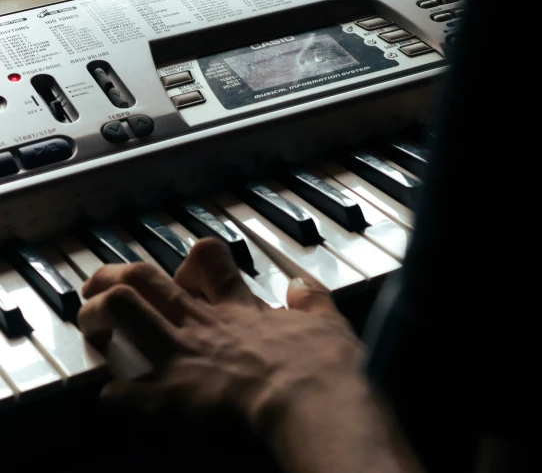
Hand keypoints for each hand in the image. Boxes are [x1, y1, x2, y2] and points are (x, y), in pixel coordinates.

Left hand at [78, 238, 421, 472]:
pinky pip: (118, 390)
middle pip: (144, 279)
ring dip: (98, 316)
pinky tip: (115, 396)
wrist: (311, 403)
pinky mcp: (166, 398)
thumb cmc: (323, 366)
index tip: (186, 271)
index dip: (191, 259)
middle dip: (114, 278)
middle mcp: (202, 325)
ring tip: (92, 323)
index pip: (207, 260)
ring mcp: (179, 357)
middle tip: (102, 285)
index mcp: (238, 309)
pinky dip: (114, 393)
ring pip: (119, 311)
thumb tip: (301, 285)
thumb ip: (313, 299)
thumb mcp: (328, 322)